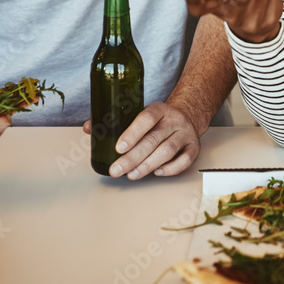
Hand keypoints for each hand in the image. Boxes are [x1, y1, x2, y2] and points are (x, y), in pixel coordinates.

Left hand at [80, 101, 198, 179]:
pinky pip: (185, 160)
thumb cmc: (159, 119)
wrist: (188, 115)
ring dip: (148, 165)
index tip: (119, 148)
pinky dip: (171, 168)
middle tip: (117, 169)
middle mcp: (174, 120)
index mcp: (160, 109)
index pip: (147, 118)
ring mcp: (186, 133)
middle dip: (133, 157)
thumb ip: (116, 120)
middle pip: (154, 139)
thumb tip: (90, 128)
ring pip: (168, 150)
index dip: (132, 133)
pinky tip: (157, 172)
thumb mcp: (140, 113)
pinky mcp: (194, 147)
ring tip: (132, 175)